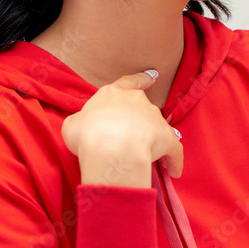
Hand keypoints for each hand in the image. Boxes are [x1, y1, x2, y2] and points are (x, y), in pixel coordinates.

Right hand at [62, 70, 183, 187]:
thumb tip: (82, 125)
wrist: (111, 149)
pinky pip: (173, 149)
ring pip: (158, 128)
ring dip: (155, 142)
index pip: (129, 82)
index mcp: (114, 94)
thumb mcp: (73, 125)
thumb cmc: (88, 134)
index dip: (141, 79)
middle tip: (133, 137)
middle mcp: (137, 101)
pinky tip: (174, 171)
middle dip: (140, 120)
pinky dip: (174, 160)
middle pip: (143, 108)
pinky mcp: (167, 138)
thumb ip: (80, 122)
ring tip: (151, 160)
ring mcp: (154, 118)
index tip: (153, 76)